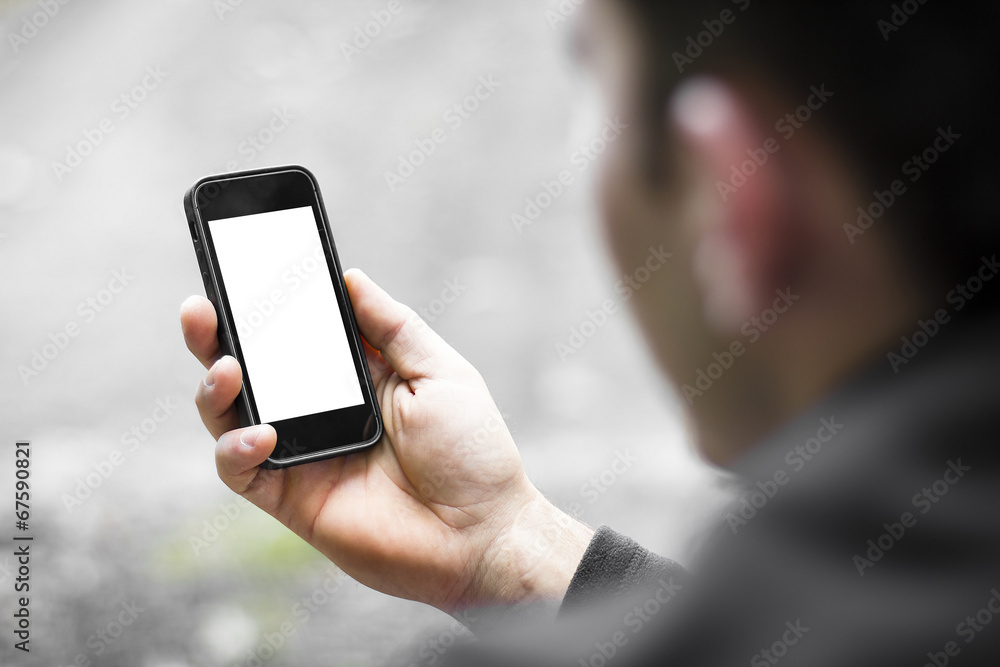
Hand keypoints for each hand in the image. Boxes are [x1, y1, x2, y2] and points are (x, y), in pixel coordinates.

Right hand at [180, 269, 592, 611]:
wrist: (482, 534)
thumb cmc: (473, 453)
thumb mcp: (440, 373)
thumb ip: (393, 327)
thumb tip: (350, 277)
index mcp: (354, 377)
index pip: (294, 335)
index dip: (263, 307)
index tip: (240, 272)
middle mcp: (319, 411)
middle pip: (250, 370)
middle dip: (215, 337)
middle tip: (200, 308)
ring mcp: (300, 455)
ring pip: (230, 417)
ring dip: (214, 389)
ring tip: (227, 368)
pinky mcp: (290, 498)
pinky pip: (241, 472)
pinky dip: (236, 449)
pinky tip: (260, 432)